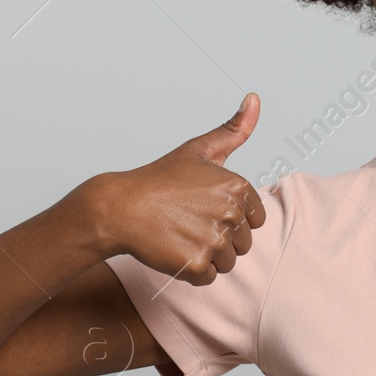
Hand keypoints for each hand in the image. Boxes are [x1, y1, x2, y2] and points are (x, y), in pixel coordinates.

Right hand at [95, 93, 265, 284]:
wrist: (119, 207)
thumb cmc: (159, 180)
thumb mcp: (198, 150)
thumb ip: (234, 129)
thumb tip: (256, 98)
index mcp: (237, 186)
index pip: (254, 219)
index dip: (229, 217)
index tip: (204, 208)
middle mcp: (230, 212)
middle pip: (242, 243)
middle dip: (218, 238)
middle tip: (187, 222)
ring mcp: (213, 240)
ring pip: (227, 262)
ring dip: (206, 256)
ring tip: (180, 235)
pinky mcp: (196, 264)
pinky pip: (208, 277)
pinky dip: (191, 271)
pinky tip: (172, 250)